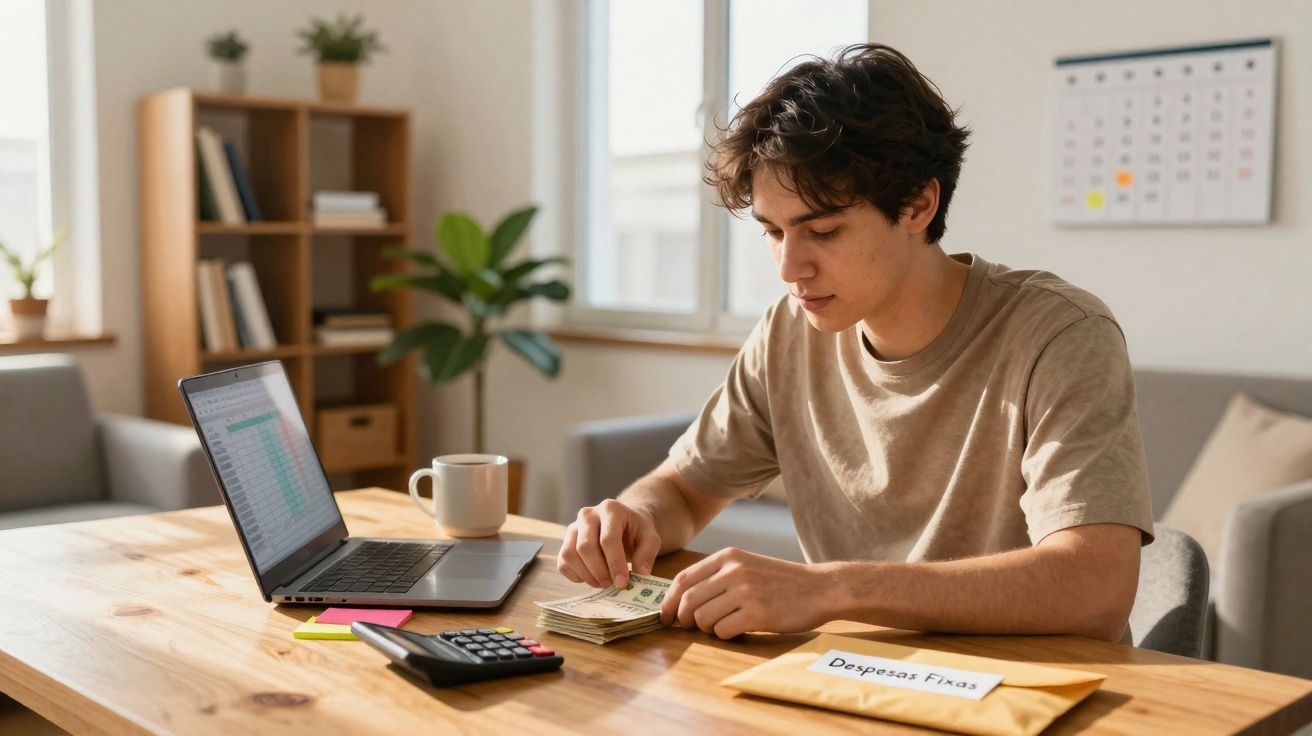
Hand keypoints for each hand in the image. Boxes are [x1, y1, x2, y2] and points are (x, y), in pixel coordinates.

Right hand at [557, 499, 661, 588]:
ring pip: (570, 555)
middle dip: (599, 572)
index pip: (608, 539)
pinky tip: (592, 578)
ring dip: (586, 575)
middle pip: (585, 547)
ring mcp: (573, 527)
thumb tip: (641, 573)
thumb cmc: (636, 531)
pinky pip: (563, 562)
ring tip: (603, 583)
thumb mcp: (650, 538)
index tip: (622, 583)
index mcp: (611, 509)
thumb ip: (648, 553)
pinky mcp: (566, 541)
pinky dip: (575, 576)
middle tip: (612, 585)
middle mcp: (588, 514)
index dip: (614, 564)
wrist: (624, 523)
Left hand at [659, 548, 835, 638]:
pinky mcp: (757, 614)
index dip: (669, 601)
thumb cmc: (781, 581)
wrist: (820, 588)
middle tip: (689, 627)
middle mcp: (734, 571)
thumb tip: (682, 599)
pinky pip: (723, 631)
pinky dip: (725, 635)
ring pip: (703, 618)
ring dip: (706, 629)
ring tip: (722, 625)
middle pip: (688, 601)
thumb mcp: (747, 565)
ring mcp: (745, 592)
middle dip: (683, 619)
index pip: (684, 578)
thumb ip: (718, 576)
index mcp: (728, 556)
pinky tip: (738, 629)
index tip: (665, 616)